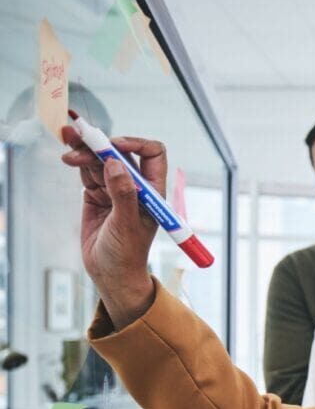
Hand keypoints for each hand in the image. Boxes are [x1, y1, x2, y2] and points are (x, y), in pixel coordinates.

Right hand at [60, 127, 160, 328]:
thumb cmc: (127, 255)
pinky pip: (89, 172)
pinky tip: (70, 159)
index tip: (113, 145)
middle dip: (101, 142)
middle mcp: (136, 186)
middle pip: (121, 153)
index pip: (152, 154)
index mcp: (152, 191)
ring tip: (68, 148)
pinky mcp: (97, 196)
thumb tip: (117, 165)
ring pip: (101, 160)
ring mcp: (115, 189)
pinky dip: (80, 163)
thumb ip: (122, 195)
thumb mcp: (126, 225)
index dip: (135, 144)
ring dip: (85, 151)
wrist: (110, 274)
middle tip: (78, 135)